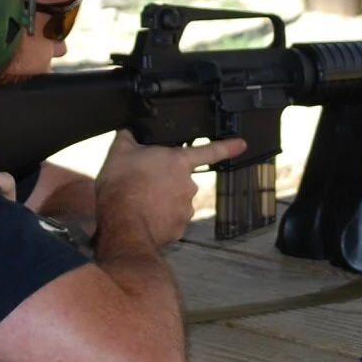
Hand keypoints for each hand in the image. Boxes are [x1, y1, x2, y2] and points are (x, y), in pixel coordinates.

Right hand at [95, 132, 248, 248]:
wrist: (122, 223)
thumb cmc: (122, 186)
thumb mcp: (119, 153)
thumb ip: (128, 138)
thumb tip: (128, 133)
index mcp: (178, 162)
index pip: (209, 151)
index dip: (227, 146)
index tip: (242, 144)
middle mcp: (188, 185)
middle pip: (180, 180)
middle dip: (166, 182)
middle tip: (144, 185)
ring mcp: (185, 208)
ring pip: (175, 202)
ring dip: (162, 202)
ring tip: (140, 203)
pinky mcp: (179, 228)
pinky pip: (170, 221)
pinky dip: (159, 220)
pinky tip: (143, 217)